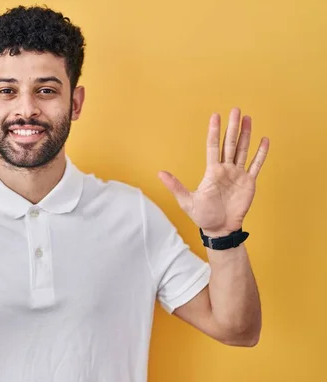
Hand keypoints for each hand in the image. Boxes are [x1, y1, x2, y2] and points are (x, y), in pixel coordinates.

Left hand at [158, 108, 269, 236]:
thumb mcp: (186, 201)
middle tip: (236, 110)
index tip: (216, 115)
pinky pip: (256, 165)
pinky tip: (264, 140)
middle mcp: (225, 169)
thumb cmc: (202, 216)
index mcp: (211, 171)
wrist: (219, 229)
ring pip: (243, 150)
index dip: (214, 131)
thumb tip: (160, 173)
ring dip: (246, 135)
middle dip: (233, 126)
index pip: (213, 146)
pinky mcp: (249, 183)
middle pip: (230, 143)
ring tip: (249, 118)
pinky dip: (260, 153)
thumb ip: (175, 186)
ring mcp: (238, 175)